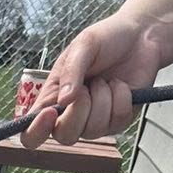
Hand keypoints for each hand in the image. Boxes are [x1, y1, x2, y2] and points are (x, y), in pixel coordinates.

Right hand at [19, 11, 165, 147]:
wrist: (140, 35)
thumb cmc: (106, 38)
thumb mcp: (84, 45)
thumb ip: (71, 71)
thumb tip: (64, 101)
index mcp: (52, 99)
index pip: (32, 133)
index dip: (35, 132)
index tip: (49, 113)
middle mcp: (71, 116)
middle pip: (65, 136)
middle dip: (78, 111)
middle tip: (88, 86)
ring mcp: (95, 122)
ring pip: (94, 130)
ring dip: (103, 98)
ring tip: (106, 80)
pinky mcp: (118, 121)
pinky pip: (117, 121)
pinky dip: (122, 98)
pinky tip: (120, 85)